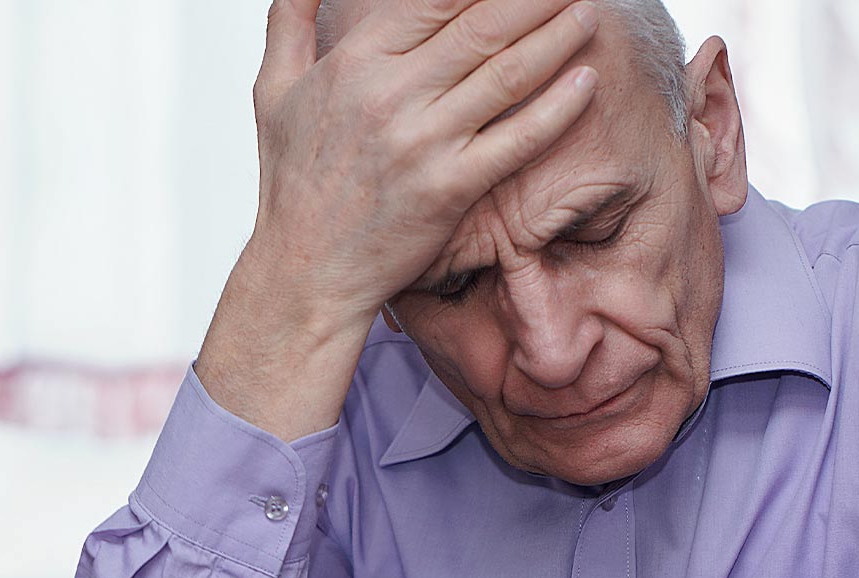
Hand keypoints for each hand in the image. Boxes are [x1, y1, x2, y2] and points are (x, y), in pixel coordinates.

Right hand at [198, 0, 600, 440]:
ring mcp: (423, 143)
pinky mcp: (449, 189)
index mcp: (354, 61)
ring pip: (507, 74)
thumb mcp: (272, 91)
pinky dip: (555, 110)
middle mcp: (391, 95)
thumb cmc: (293, 186)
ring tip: (587, 12)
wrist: (305, 271)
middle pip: (482, 24)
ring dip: (556, 37)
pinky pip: (516, 141)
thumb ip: (289, 20)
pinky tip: (585, 83)